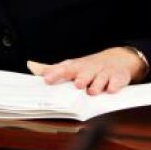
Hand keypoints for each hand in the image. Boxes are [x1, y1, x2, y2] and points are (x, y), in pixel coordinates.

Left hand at [27, 47, 146, 94]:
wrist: (118, 58)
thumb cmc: (89, 66)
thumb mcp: (72, 65)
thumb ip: (53, 69)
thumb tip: (31, 66)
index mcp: (77, 66)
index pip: (65, 69)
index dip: (55, 74)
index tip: (46, 80)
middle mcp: (91, 68)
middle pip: (85, 72)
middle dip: (81, 78)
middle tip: (77, 84)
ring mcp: (106, 72)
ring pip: (101, 77)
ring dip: (97, 84)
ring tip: (92, 91)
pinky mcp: (119, 77)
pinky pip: (118, 81)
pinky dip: (115, 85)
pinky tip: (111, 90)